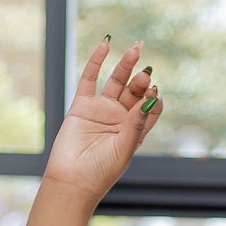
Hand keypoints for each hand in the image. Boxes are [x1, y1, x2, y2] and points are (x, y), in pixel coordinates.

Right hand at [43, 35, 162, 200]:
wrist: (71, 181)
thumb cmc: (101, 172)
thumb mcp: (124, 148)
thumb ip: (136, 124)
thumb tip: (151, 98)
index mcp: (135, 132)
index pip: (150, 108)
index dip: (154, 99)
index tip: (153, 94)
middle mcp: (120, 119)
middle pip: (135, 92)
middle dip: (141, 81)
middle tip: (145, 73)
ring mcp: (101, 110)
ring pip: (116, 82)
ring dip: (126, 67)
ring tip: (135, 50)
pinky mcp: (82, 106)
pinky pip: (90, 78)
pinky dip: (97, 61)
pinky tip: (105, 44)